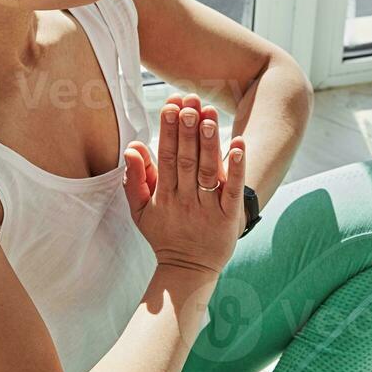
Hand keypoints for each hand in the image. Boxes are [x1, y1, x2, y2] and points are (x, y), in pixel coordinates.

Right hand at [122, 92, 247, 274]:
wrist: (188, 269)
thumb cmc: (164, 235)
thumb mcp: (140, 210)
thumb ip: (135, 179)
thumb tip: (132, 147)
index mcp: (163, 195)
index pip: (165, 157)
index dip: (168, 130)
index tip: (170, 105)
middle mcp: (185, 199)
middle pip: (186, 160)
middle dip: (187, 129)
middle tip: (190, 101)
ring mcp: (207, 208)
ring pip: (208, 171)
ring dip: (209, 142)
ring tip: (209, 115)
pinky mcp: (228, 217)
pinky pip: (233, 190)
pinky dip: (237, 168)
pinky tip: (239, 146)